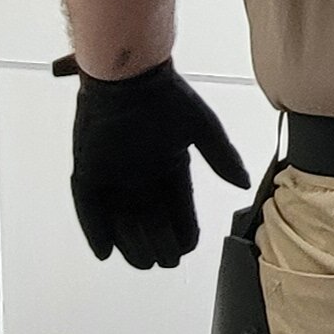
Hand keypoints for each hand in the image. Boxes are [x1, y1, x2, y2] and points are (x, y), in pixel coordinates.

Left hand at [69, 60, 248, 267]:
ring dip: (130, 243)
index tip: (186, 249)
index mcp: (168, 166)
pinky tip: (105, 251)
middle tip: (165, 259)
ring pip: (119, 220)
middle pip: (148, 221)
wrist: (128, 73)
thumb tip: (245, 184)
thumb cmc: (165, 95)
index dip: (183, 232)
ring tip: (144, 259)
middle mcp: (140, 175)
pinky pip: (88, 206)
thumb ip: (221, 157)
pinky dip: (94, 229)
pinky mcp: (89, 169)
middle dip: (158, 244)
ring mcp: (112, 173)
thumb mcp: (202, 127)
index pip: (178, 209)